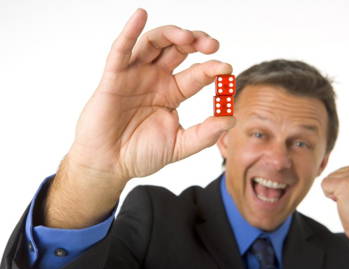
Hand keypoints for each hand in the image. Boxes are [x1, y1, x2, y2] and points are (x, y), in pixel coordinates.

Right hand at [70, 8, 234, 180]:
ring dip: (171, 34)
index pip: (197, 75)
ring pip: (153, 43)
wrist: (109, 165)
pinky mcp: (114, 77)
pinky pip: (121, 50)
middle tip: (212, 44)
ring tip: (188, 37)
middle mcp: (155, 80)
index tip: (226, 69)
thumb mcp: (179, 145)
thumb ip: (205, 134)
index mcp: (172, 93)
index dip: (212, 69)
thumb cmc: (140, 155)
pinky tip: (141, 15)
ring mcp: (135, 76)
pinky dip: (129, 31)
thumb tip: (231, 119)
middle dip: (196, 42)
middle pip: (178, 50)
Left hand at [321, 163, 348, 268]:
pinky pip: (324, 185)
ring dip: (335, 194)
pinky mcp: (345, 183)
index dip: (345, 188)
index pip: (342, 171)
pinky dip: (330, 197)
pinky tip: (345, 204)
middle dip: (339, 190)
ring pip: (329, 179)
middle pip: (334, 174)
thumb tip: (334, 174)